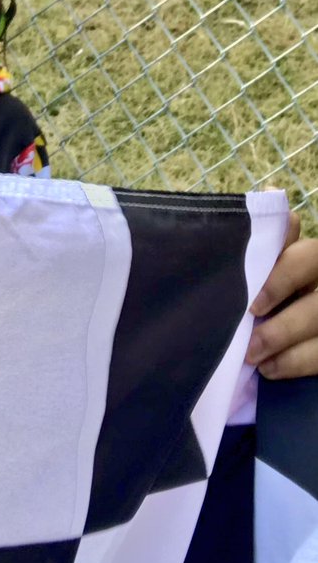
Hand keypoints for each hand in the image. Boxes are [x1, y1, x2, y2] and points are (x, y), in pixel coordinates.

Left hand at [245, 209, 317, 378]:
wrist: (289, 307)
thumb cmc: (272, 278)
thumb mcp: (276, 254)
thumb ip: (272, 238)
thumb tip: (269, 193)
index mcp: (315, 256)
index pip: (308, 259)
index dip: (282, 281)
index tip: (254, 305)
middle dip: (284, 329)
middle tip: (251, 345)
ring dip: (292, 354)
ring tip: (257, 361)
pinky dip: (300, 365)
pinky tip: (274, 370)